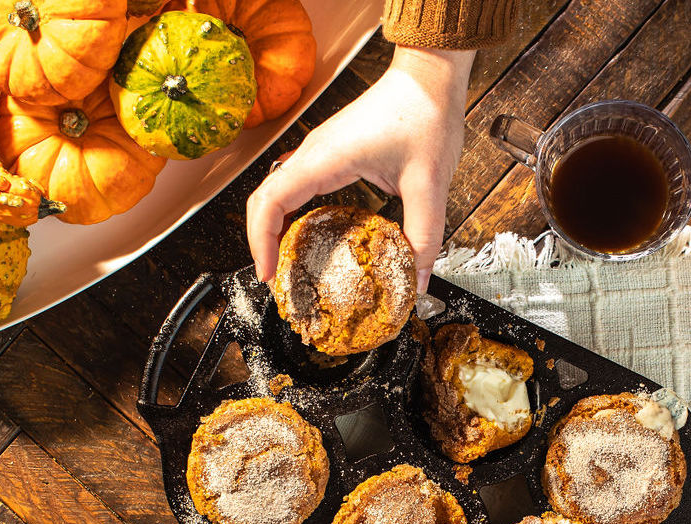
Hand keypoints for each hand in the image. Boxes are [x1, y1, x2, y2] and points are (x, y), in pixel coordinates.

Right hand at [246, 45, 474, 292]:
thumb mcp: (429, 184)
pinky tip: (309, 234)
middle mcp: (314, 153)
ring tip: (287, 262)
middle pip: (264, 200)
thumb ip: (424, 236)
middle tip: (275, 277)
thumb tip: (419, 280)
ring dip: (275, 227)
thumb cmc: (425, 114)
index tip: (268, 273)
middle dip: (262, 241)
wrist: (429, 76)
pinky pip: (297, 185)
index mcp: (326, 158)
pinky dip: (292, 213)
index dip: (260, 241)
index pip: (270, 202)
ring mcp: (319, 151)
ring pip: (277, 192)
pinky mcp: (330, 152)